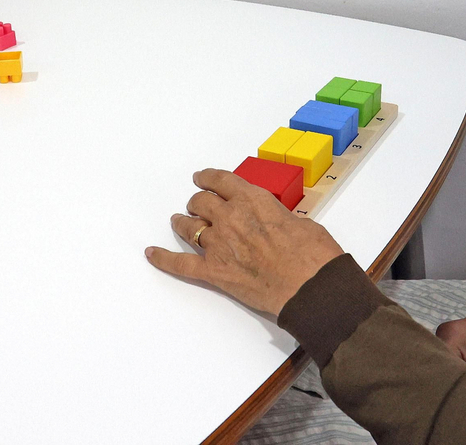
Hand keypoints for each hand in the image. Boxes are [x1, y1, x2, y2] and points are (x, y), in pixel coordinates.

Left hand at [144, 168, 344, 314]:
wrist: (311, 287)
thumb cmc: (314, 255)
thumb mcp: (301, 221)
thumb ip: (277, 218)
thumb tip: (274, 224)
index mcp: (253, 199)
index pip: (221, 180)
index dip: (207, 178)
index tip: (201, 178)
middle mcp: (230, 217)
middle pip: (201, 202)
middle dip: (197, 202)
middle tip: (197, 204)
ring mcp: (219, 244)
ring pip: (189, 228)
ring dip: (182, 223)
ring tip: (178, 221)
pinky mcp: (214, 271)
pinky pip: (181, 264)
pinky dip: (164, 259)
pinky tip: (151, 254)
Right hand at [434, 307, 465, 391]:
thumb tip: (460, 406)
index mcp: (447, 337)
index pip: (439, 369)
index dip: (447, 386)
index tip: (457, 399)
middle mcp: (442, 333)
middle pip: (442, 365)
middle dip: (452, 381)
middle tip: (464, 394)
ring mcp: (449, 333)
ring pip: (448, 362)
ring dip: (457, 374)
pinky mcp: (458, 336)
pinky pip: (454, 356)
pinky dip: (461, 367)